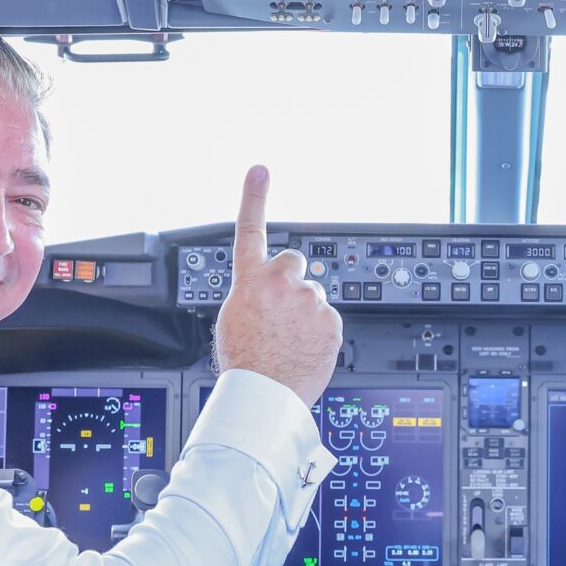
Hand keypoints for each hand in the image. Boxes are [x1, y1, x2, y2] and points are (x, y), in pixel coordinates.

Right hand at [213, 165, 343, 403]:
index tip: (259, 171)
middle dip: (292, 282)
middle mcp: (281, 283)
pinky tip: (303, 349)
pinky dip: (319, 332)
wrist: (266, 393)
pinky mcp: (331, 320)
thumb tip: (265, 297)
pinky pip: (328, 320)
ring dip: (305, 313)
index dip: (254, 197)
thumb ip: (252, 296)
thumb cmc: (246, 363)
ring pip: (313, 297)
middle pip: (296, 266)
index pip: (250, 229)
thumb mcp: (234, 319)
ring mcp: (309, 300)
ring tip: (289, 341)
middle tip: (282, 314)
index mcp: (250, 281)